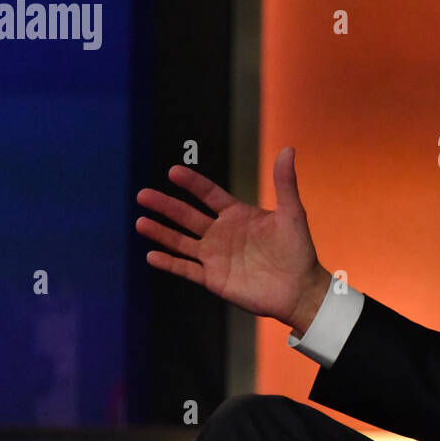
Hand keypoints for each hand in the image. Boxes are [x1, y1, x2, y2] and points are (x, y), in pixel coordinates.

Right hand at [134, 146, 331, 334]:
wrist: (299, 290)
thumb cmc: (298, 251)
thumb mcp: (292, 213)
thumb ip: (285, 183)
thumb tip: (288, 149)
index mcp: (237, 215)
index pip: (209, 194)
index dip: (192, 184)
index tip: (173, 172)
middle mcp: (222, 234)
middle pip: (187, 216)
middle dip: (165, 206)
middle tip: (143, 194)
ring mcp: (216, 257)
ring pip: (181, 242)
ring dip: (161, 233)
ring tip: (140, 222)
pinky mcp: (213, 279)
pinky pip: (186, 269)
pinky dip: (169, 263)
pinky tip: (151, 255)